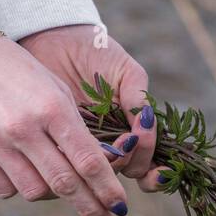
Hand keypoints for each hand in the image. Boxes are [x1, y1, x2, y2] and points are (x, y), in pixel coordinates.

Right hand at [0, 37, 129, 215]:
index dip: (108, 189)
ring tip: (58, 185)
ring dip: (53, 194)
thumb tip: (99, 175)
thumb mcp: (56, 91)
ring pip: (35, 192)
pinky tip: (23, 171)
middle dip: (90, 207)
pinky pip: (5, 190)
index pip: (88, 161)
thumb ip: (76, 132)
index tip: (121, 207)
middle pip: (65, 184)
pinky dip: (19, 187)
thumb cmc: (22, 75)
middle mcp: (24, 128)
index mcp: (52, 108)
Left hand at [20, 25, 163, 191]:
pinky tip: (82, 145)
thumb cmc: (96, 52)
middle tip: (126, 145)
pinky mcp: (62, 142)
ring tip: (108, 143)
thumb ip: (139, 99)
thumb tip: (146, 128)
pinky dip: (81, 160)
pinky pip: (73, 161)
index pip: (151, 162)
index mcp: (135, 128)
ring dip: (110, 164)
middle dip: (134, 166)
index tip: (160, 172)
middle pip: (131, 172)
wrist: (55, 40)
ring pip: (104, 172)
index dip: (158, 175)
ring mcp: (88, 145)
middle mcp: (114, 142)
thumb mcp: (126, 72)